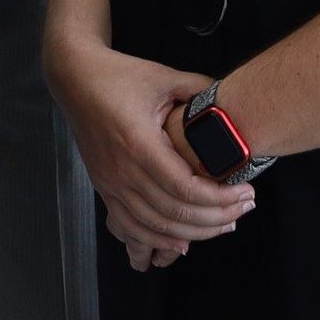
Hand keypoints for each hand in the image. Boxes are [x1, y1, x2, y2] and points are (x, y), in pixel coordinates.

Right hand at [45, 27, 253, 263]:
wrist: (74, 78)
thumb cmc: (115, 76)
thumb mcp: (162, 77)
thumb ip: (198, 89)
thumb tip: (229, 98)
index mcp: (139, 143)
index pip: (185, 188)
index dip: (220, 198)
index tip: (244, 193)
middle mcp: (123, 170)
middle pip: (175, 213)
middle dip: (216, 218)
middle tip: (243, 210)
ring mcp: (111, 183)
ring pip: (155, 226)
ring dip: (192, 234)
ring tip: (222, 226)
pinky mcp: (105, 188)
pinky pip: (131, 227)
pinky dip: (156, 240)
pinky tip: (179, 243)